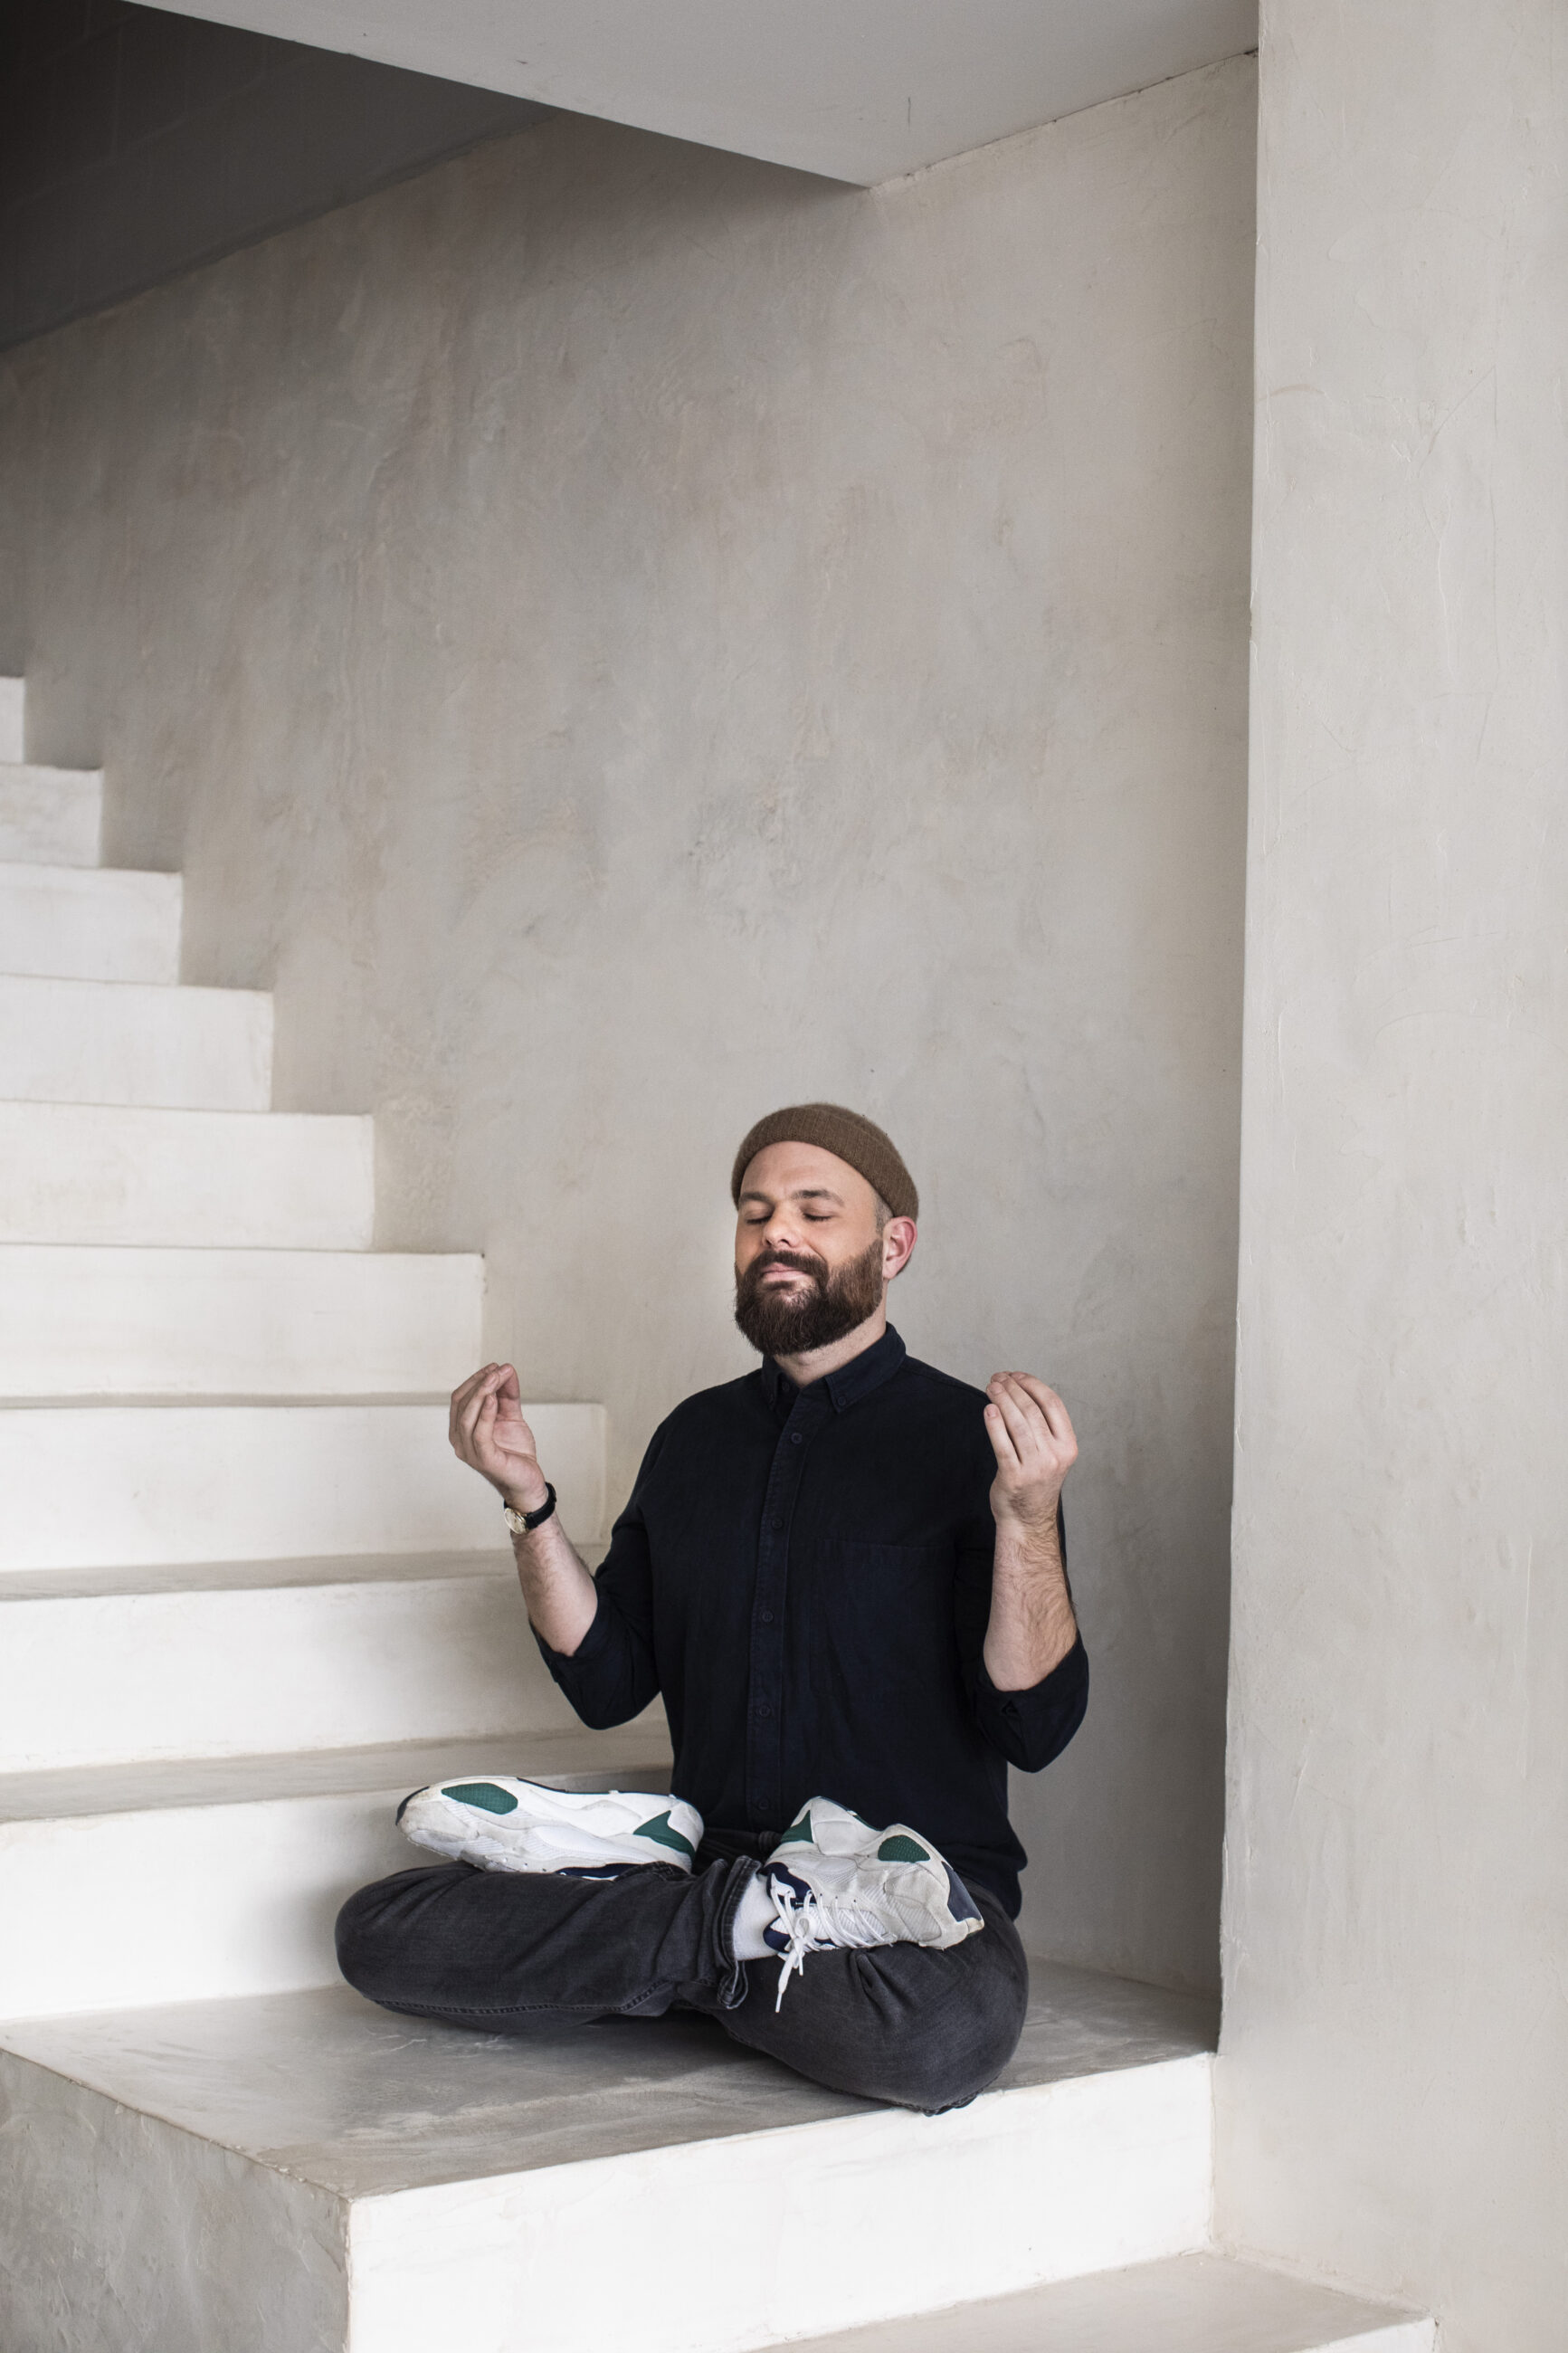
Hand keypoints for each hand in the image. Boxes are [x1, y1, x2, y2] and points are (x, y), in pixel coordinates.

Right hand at [449, 1363, 548, 1511]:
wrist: (528, 1479)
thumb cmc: (515, 1450)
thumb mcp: (511, 1415)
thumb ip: (508, 1393)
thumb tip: (507, 1368)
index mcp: (461, 1429)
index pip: (460, 1398)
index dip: (475, 1379)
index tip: (495, 1366)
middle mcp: (459, 1440)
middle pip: (462, 1404)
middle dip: (480, 1382)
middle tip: (499, 1369)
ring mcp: (469, 1451)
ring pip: (467, 1416)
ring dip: (483, 1392)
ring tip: (497, 1377)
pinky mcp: (484, 1459)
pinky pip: (480, 1433)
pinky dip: (486, 1413)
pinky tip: (494, 1398)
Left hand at [984, 1373, 1076, 1533]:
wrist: (1028, 1520)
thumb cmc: (1037, 1482)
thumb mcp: (1052, 1454)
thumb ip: (1043, 1428)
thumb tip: (1019, 1391)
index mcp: (1068, 1446)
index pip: (1052, 1404)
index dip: (1033, 1385)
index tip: (1016, 1375)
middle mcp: (1054, 1456)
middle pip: (1032, 1411)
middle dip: (1013, 1389)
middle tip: (998, 1378)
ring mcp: (1035, 1468)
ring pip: (1017, 1424)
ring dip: (1002, 1400)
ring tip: (991, 1387)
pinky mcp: (1014, 1477)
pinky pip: (1002, 1444)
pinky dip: (994, 1424)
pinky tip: (988, 1410)